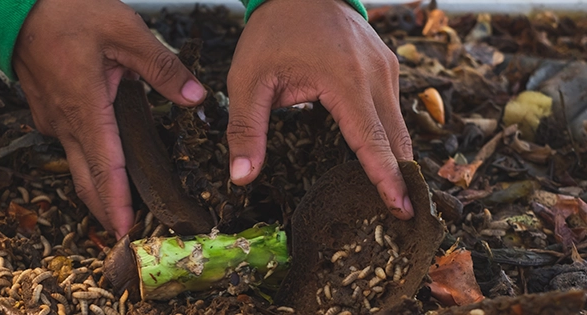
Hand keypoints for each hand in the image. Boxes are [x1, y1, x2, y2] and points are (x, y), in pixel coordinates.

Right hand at [12, 0, 206, 236]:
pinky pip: (70, 143)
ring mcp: (52, 118)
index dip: (115, 201)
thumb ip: (162, 67)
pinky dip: (88, 158)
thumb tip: (194, 97)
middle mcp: (64, 120)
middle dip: (104, 208)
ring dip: (97, 185)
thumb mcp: (123, 30)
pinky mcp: (47, 111)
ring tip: (121, 203)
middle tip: (124, 232)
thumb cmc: (65, 12)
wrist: (15, 5)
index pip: (104, 166)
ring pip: (76, 163)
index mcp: (85, 106)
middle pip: (85, 178)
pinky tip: (106, 158)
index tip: (124, 229)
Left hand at [227, 0, 414, 218]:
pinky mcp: (385, 65)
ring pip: (399, 125)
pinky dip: (390, 136)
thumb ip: (246, 129)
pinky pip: (393, 109)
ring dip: (397, 158)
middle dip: (402, 177)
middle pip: (397, 139)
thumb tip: (241, 176)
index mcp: (345, 80)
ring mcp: (386, 68)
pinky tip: (382, 157)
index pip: (371, 141)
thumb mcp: (249, 80)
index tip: (402, 209)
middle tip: (405, 216)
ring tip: (394, 194)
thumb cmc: (273, 31)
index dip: (386, 179)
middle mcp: (376, 75)